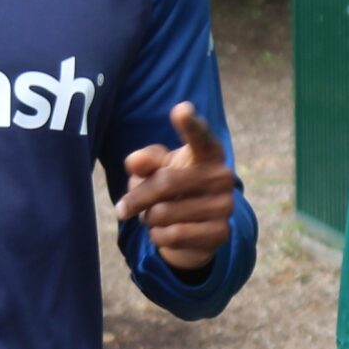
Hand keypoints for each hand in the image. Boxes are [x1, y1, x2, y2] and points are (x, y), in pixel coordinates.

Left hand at [117, 102, 236, 272]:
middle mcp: (222, 176)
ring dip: (148, 220)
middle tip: (123, 207)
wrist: (196, 228)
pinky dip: (158, 238)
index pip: (200, 136)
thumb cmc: (174, 187)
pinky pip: (173, 236)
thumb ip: (146, 161)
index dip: (191, 124)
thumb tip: (133, 161)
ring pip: (164, 214)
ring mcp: (225, 206)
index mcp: (209, 153)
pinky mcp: (221, 233)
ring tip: (154, 218)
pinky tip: (164, 233)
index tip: (180, 110)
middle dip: (137, 198)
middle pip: (165, 183)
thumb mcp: (158, 169)